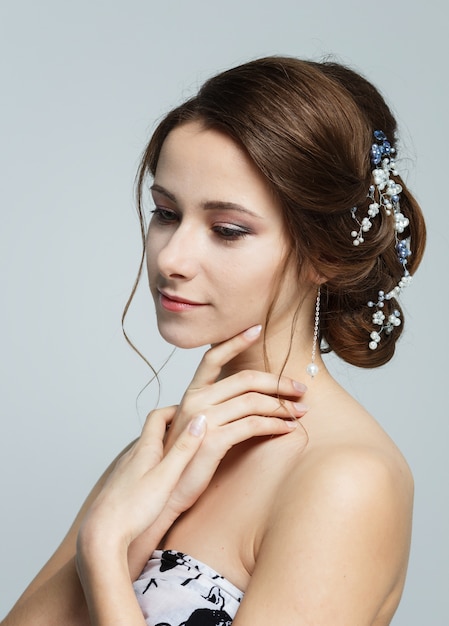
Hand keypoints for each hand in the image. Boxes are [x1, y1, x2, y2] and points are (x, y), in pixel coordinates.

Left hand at [77, 406, 207, 555]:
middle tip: (194, 431)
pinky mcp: (122, 487)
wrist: (101, 535)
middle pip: (152, 431)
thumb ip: (184, 449)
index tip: (194, 412)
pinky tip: (163, 479)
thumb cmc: (134, 508)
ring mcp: (125, 471)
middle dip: (173, 426)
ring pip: (147, 449)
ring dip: (165, 446)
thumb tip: (200, 420)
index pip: (158, 416)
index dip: (176, 409)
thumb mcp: (166, 477)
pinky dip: (156, 463)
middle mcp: (132, 455)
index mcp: (144, 448)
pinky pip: (141, 466)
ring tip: (183, 454)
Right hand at [160, 324, 306, 517]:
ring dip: (282, 406)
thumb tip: (247, 397)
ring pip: (253, 401)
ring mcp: (203, 418)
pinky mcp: (212, 440)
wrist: (167, 490)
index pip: (213, 357)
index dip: (236, 341)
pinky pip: (252, 424)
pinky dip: (275, 424)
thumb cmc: (186, 459)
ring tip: (299, 412)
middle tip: (300, 389)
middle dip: (278, 382)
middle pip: (245, 379)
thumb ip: (217, 407)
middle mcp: (195, 400)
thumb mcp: (198, 426)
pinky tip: (287, 428)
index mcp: (191, 393)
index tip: (257, 328)